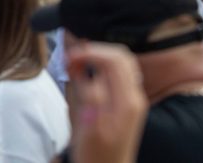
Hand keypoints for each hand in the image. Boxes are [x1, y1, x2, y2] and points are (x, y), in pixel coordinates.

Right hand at [67, 42, 147, 162]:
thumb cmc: (96, 155)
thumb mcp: (89, 129)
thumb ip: (91, 99)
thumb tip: (87, 75)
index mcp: (127, 102)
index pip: (114, 60)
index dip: (90, 52)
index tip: (69, 57)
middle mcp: (134, 97)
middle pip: (120, 55)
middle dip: (93, 50)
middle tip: (70, 59)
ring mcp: (132, 98)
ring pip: (120, 61)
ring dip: (97, 56)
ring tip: (74, 64)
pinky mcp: (126, 101)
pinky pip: (117, 73)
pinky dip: (100, 65)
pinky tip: (83, 73)